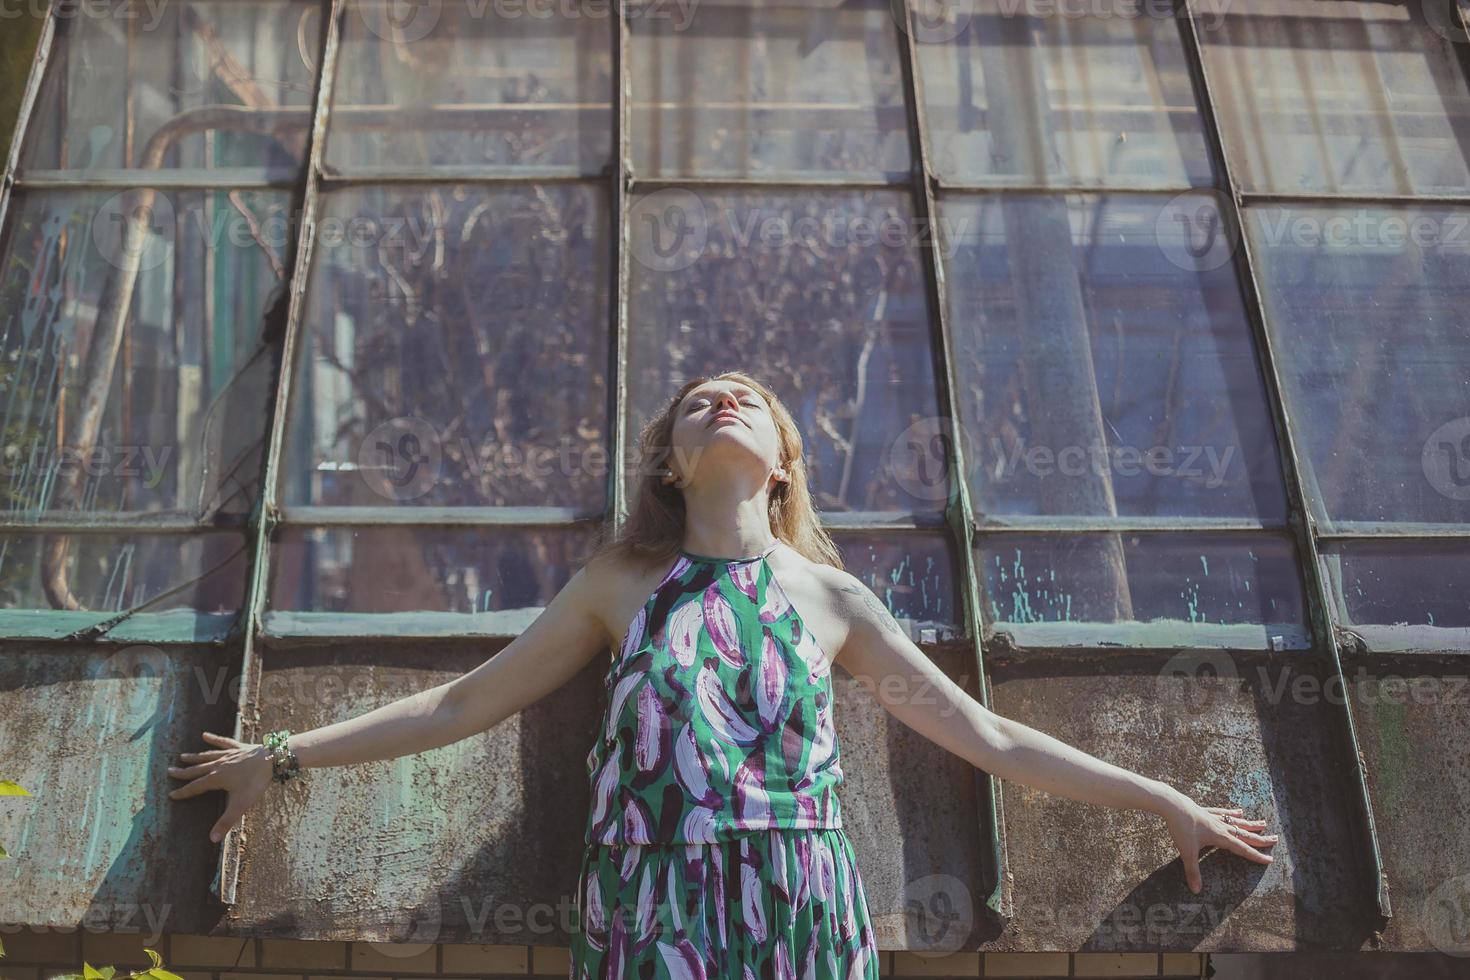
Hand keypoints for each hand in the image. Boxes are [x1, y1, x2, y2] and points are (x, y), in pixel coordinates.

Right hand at [167, 731, 273, 842]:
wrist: (273, 759)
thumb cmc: (256, 782)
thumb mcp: (241, 805)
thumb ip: (226, 822)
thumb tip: (212, 839)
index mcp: (216, 779)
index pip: (195, 787)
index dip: (183, 792)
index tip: (171, 794)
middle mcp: (219, 765)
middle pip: (197, 769)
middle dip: (183, 772)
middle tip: (169, 771)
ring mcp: (229, 754)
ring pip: (207, 756)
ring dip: (195, 757)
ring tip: (183, 756)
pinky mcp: (239, 747)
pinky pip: (223, 742)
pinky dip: (214, 739)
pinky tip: (205, 735)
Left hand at [1156, 788, 1276, 893]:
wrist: (1172, 805)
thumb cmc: (1181, 828)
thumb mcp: (1187, 852)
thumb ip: (1193, 872)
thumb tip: (1196, 891)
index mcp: (1221, 838)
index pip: (1243, 849)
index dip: (1256, 856)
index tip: (1270, 860)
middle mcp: (1222, 827)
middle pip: (1245, 834)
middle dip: (1261, 839)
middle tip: (1276, 839)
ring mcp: (1215, 818)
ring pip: (1237, 822)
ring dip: (1251, 824)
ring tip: (1264, 823)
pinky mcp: (1207, 811)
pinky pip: (1224, 812)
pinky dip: (1233, 813)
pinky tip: (1240, 811)